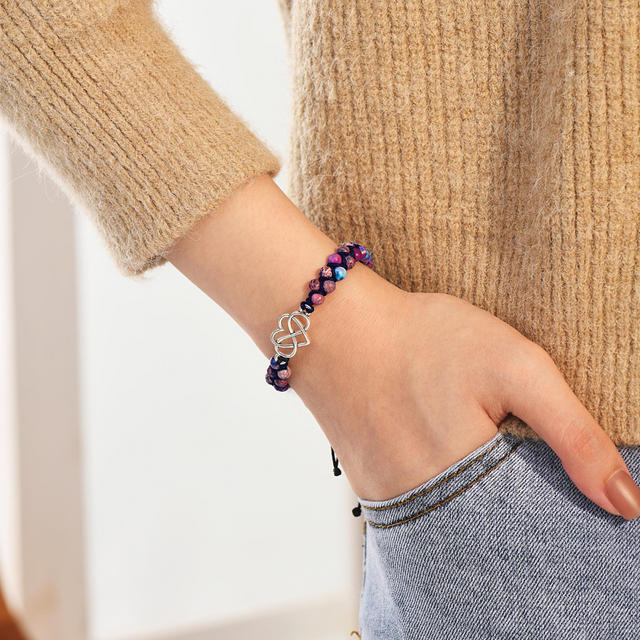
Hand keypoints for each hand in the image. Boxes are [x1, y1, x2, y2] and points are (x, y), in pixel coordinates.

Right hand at [291, 271, 639, 519]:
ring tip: (466, 441)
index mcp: (469, 478)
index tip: (555, 476)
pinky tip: (438, 450)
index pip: (538, 529)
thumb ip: (573, 434)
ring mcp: (391, 502)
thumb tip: (626, 503)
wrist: (332, 326)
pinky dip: (442, 490)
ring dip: (476, 498)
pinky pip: (421, 510)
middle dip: (514, 502)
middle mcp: (425, 505)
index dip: (558, 504)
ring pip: (456, 525)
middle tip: (499, 443)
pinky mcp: (371, 491)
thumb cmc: (421, 338)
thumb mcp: (514, 366)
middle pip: (494, 535)